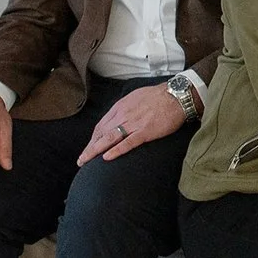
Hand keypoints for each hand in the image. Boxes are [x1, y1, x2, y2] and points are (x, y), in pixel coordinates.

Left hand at [75, 85, 191, 166]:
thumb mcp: (135, 97)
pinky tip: (106, 158)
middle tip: (81, 160)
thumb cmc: (158, 96)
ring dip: (95, 151)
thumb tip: (119, 116)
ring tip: (86, 161)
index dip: (93, 138)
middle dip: (89, 147)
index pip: (101, 125)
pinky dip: (116, 150)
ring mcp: (133, 124)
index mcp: (120, 107)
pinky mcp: (145, 132)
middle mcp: (123, 115)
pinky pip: (127, 143)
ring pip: (109, 138)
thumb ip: (125, 108)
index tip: (88, 147)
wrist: (176, 96)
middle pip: (101, 133)